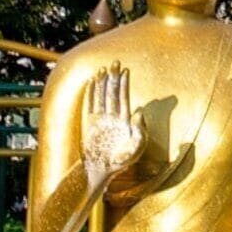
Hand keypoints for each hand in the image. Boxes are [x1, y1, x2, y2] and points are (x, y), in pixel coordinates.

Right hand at [79, 67, 144, 196]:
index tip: (126, 70)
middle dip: (114, 78)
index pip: (125, 97)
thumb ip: (141, 131)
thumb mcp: (136, 148)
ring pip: (102, 96)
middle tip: (115, 62)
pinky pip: (90, 104)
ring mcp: (101, 119)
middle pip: (113, 93)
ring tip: (102, 69)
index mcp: (125, 121)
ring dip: (102, 82)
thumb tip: (139, 112)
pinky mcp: (90, 123)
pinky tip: (92, 82)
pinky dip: (91, 93)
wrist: (102, 169)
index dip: (125, 84)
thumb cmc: (121, 161)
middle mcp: (114, 117)